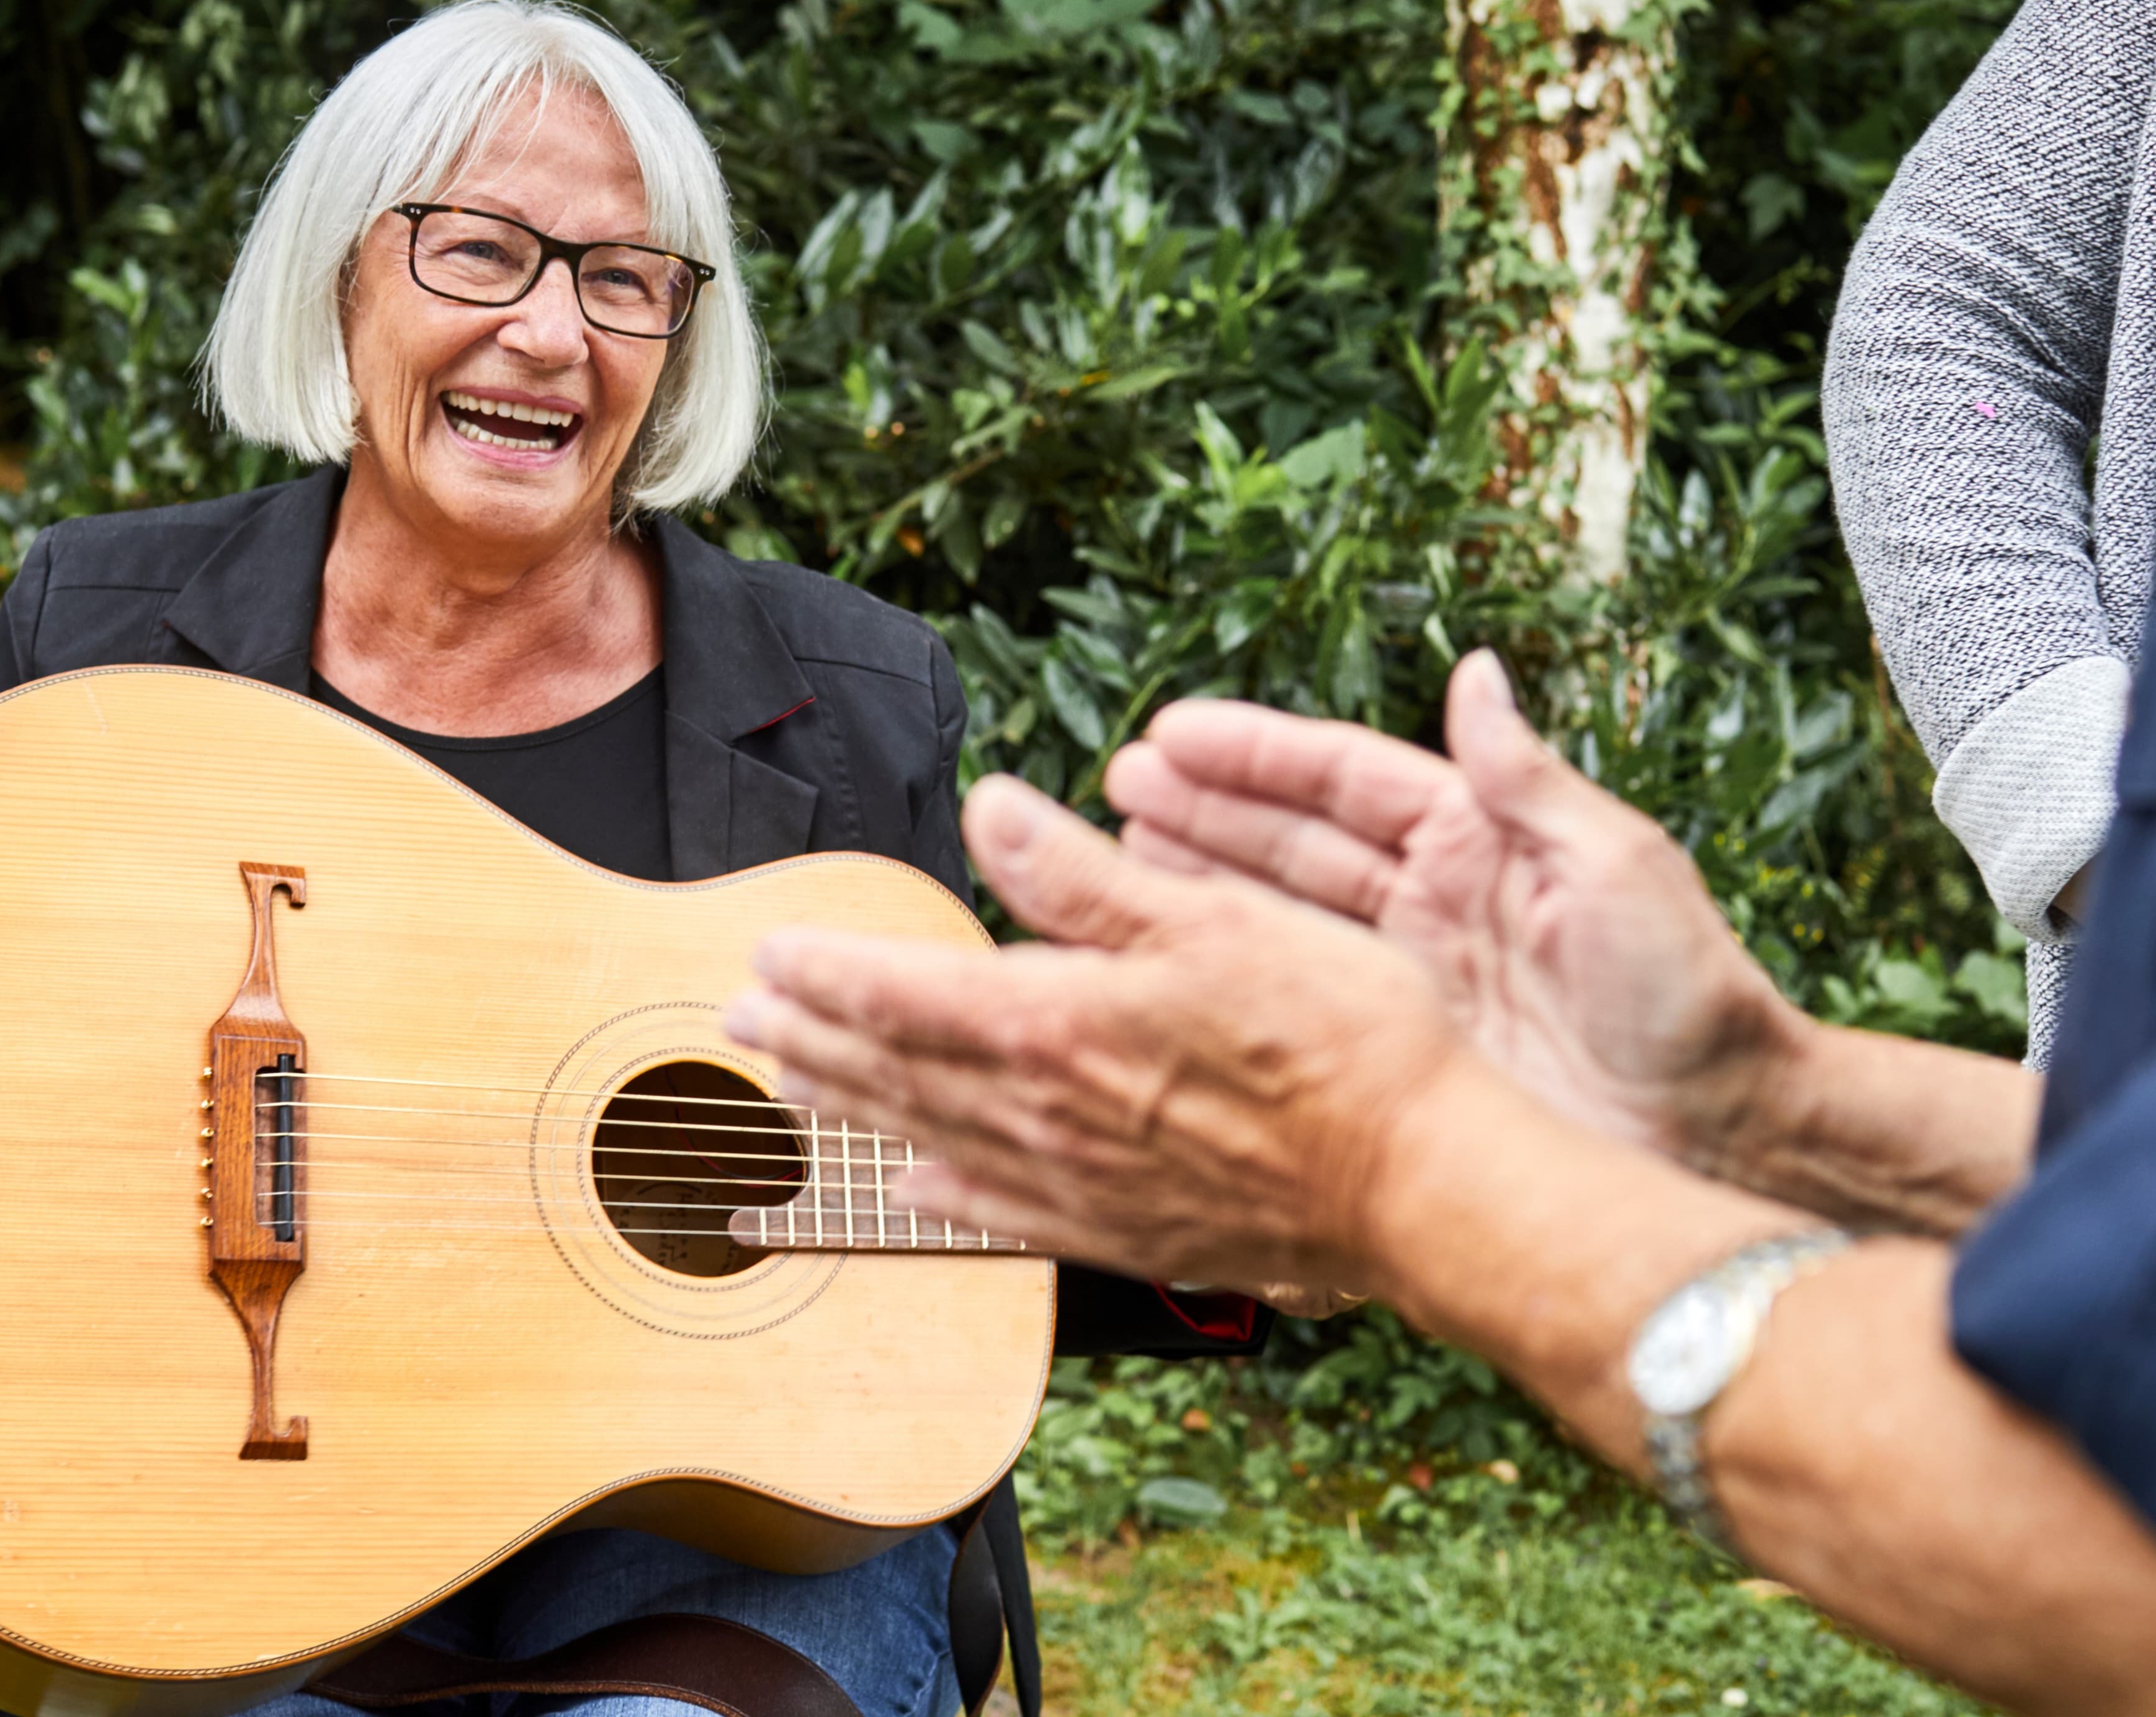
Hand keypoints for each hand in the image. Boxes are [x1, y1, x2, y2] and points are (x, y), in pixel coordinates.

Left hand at [726, 776, 1490, 1293]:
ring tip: (789, 1090)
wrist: (1417, 1180)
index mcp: (1060, 1023)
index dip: (827, 973)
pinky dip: (939, 1197)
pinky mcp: (1123, 1232)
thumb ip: (1086, 876)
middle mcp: (1046, 1113)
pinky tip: (907, 1189)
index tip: (764, 954)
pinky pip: (1000, 1214)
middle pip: (896, 1072)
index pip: (906, 993)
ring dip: (851, 1110)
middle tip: (738, 1021)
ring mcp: (1079, 1184)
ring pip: (930, 1141)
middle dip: (811, 1041)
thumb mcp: (1215, 918)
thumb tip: (992, 808)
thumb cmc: (1337, 1037)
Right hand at [1102, 649, 1806, 1185]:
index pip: (1346, 777)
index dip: (1256, 754)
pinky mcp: (1404, 1051)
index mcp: (1483, 840)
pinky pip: (1302, 1000)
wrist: (1717, 1134)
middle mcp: (1434, 901)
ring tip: (1113, 859)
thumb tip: (1478, 673)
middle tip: (1117, 787)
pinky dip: (1237, 974)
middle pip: (1294, 839)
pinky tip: (1175, 961)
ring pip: (1282, 915)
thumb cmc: (1691, 998)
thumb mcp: (1618, 866)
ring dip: (1200, 882)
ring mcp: (1412, 978)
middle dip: (1204, 809)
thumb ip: (1531, 778)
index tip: (1173, 734)